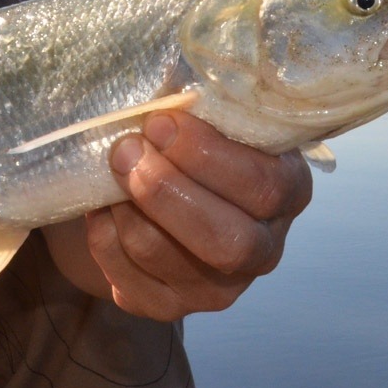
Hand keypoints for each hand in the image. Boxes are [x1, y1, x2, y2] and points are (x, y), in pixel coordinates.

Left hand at [88, 111, 312, 320]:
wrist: (148, 189)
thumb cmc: (182, 140)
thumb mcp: (200, 112)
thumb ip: (195, 97)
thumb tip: (170, 79)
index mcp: (285, 190)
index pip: (264, 186)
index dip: (207, 156)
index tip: (159, 122)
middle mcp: (263, 248)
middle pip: (229, 241)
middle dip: (168, 193)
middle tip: (126, 151)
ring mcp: (219, 287)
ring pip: (172, 262)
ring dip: (129, 213)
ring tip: (109, 171)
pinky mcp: (171, 307)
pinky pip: (133, 284)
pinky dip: (106, 241)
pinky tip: (101, 208)